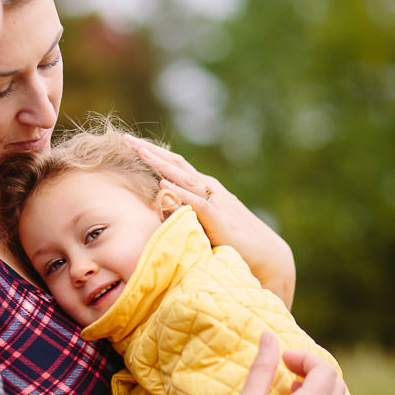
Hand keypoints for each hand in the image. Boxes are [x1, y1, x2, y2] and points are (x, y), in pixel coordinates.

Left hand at [124, 135, 295, 308]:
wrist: (267, 256)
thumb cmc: (235, 242)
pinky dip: (180, 192)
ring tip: (140, 152)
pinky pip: (197, 203)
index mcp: (204, 189)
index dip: (154, 154)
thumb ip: (185, 213)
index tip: (131, 144)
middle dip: (151, 152)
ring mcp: (216, 202)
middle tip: (127, 139)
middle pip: (176, 165)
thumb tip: (161, 206)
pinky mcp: (220, 220)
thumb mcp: (204, 223)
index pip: (175, 166)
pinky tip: (163, 184)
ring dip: (161, 164)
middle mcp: (209, 189)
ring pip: (184, 178)